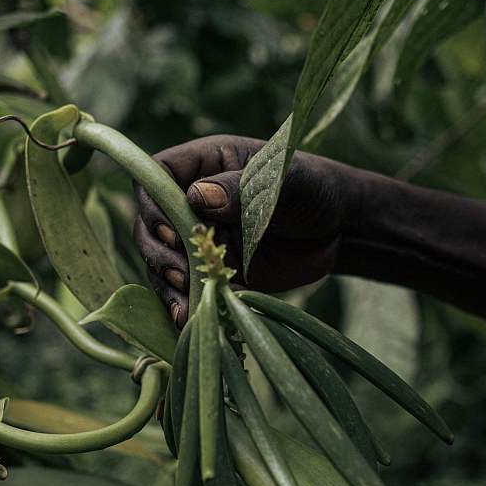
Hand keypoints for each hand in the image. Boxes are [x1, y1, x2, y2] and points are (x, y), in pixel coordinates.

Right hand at [134, 135, 351, 325]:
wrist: (337, 230)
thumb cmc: (312, 190)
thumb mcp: (282, 183)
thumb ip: (240, 190)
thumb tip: (198, 197)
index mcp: (203, 166)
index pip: (155, 178)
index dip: (152, 206)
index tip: (172, 232)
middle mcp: (191, 202)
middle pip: (148, 225)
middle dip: (158, 253)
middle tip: (182, 275)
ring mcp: (198, 239)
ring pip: (161, 261)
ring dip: (166, 285)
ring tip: (184, 306)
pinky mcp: (209, 270)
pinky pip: (184, 288)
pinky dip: (184, 304)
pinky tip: (190, 320)